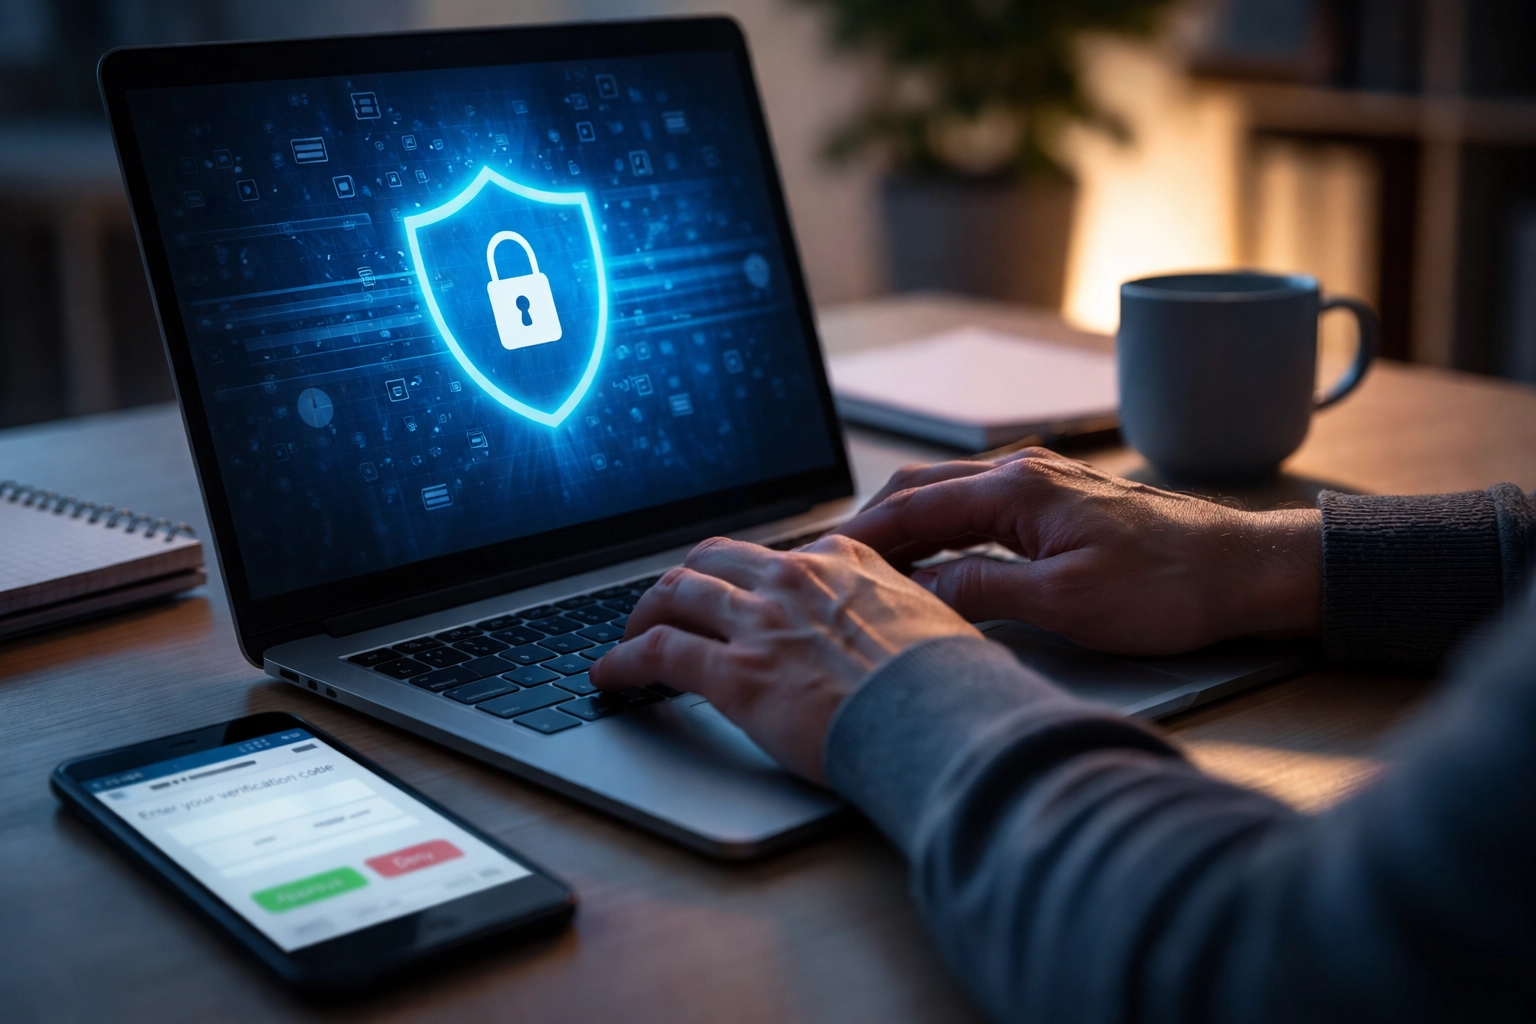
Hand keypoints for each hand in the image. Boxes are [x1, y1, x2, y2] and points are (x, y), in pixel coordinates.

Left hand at [587, 535, 977, 782]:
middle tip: (670, 605)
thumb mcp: (935, 624)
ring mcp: (761, 621)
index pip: (775, 554)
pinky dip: (624, 660)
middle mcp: (795, 578)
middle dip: (684, 580)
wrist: (943, 719)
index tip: (736, 593)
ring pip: (676, 592)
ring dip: (645, 612)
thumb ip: (899, 616)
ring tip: (631, 635)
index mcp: (844, 561)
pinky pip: (660, 652)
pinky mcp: (736, 672)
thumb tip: (905, 639)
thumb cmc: (949, 684)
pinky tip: (611, 676)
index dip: (745, 575)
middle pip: (712, 557)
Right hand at [835, 448, 1321, 655]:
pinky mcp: (1060, 500)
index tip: (812, 564)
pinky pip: (977, 505)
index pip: (910, 510)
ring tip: (865, 566)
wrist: (1246, 570)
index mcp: (1018, 489)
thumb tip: (916, 593)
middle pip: (917, 490)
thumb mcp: (1067, 604)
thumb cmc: (1170, 587)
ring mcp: (1042, 481)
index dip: (855, 539)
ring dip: (902, 526)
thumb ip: (982, 591)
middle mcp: (1023, 472)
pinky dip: (939, 528)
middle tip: (825, 566)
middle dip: (866, 527)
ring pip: (946, 495)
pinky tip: (932, 558)